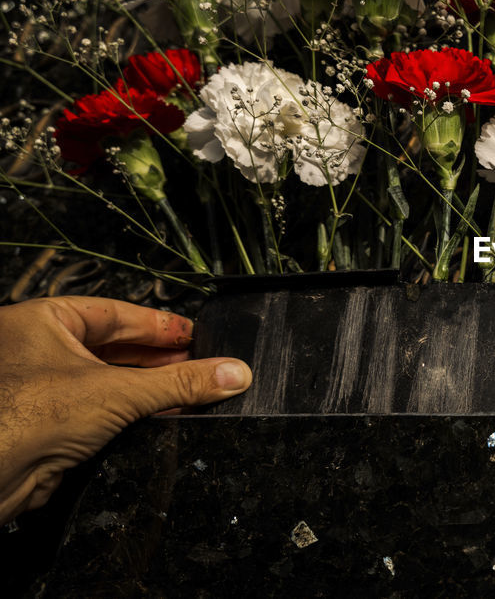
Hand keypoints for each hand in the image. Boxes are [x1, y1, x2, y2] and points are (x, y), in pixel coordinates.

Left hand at [0, 296, 251, 521]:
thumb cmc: (19, 418)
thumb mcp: (119, 391)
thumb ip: (181, 382)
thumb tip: (230, 372)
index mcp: (40, 322)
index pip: (114, 313)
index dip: (158, 324)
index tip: (193, 334)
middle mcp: (36, 350)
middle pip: (113, 347)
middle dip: (158, 358)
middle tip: (198, 363)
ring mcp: (41, 388)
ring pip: (107, 380)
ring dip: (148, 387)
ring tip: (188, 390)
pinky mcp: (48, 424)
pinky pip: (100, 409)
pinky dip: (131, 412)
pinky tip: (161, 416)